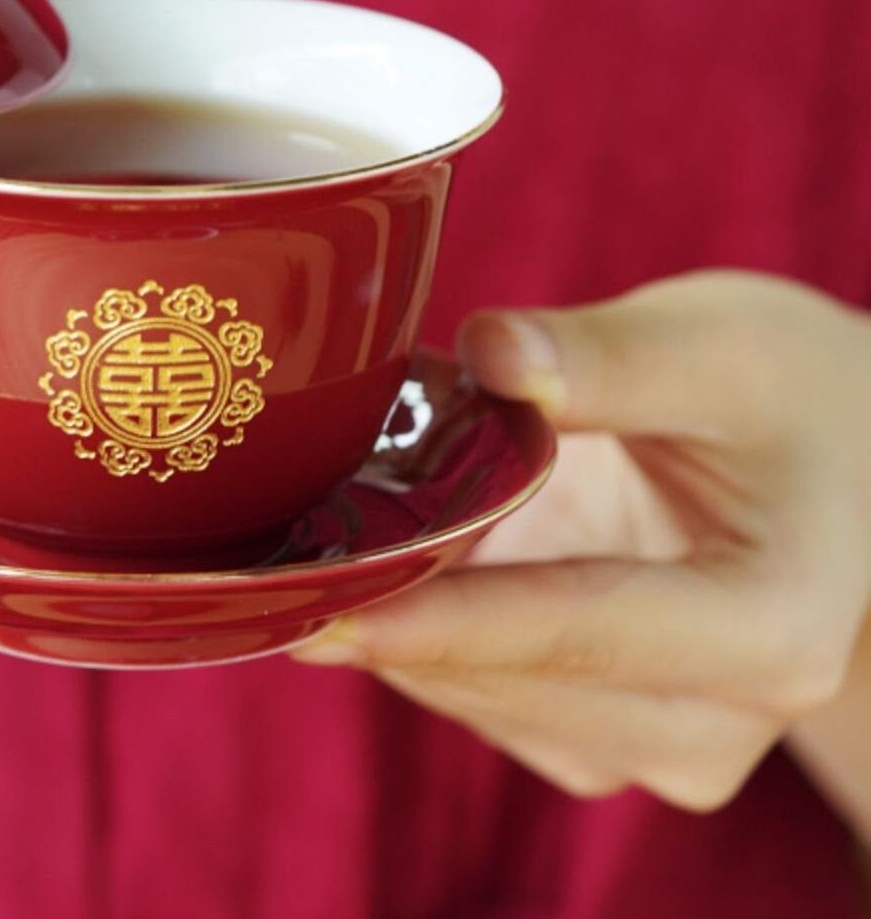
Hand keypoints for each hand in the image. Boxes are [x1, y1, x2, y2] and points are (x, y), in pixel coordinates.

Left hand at [292, 270, 870, 817]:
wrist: (843, 465)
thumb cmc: (794, 395)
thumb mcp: (720, 346)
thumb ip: (605, 359)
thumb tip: (488, 356)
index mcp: (768, 628)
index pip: (575, 633)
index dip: (439, 622)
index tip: (318, 610)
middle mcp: (720, 717)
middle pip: (512, 677)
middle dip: (388, 608)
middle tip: (275, 535)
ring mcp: (663, 741)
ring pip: (481, 698)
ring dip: (394, 617)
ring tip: (330, 520)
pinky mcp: (608, 733)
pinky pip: (482, 694)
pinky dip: (421, 627)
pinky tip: (385, 552)